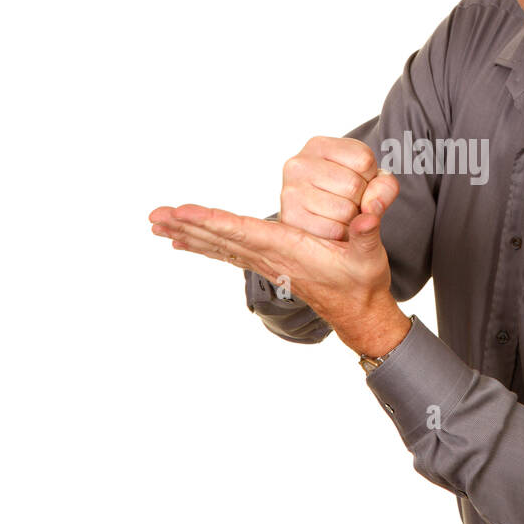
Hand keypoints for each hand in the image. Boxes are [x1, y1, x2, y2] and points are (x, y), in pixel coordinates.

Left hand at [147, 195, 411, 356]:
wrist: (358, 311)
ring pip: (218, 245)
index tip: (183, 212)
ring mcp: (265, 262)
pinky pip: (226, 251)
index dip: (212, 221)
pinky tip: (181, 240)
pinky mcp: (267, 263)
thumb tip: (368, 216)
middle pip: (220, 238)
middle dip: (186, 226)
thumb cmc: (363, 281)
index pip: (243, 232)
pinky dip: (202, 243)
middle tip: (153, 217)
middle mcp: (270, 257)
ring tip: (157, 224)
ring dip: (187, 234)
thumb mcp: (369, 255)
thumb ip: (368, 232)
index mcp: (289, 250)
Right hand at [281, 136, 397, 240]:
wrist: (319, 235)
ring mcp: (290, 190)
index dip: (370, 178)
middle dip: (361, 201)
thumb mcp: (373, 184)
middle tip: (346, 203)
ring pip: (345, 210)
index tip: (356, 182)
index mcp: (318, 145)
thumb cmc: (347, 200)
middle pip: (354, 185)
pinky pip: (333, 230)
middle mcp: (299, 163)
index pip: (365, 160)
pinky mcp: (290, 218)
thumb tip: (371, 208)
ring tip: (338, 216)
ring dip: (351, 221)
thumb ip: (384, 188)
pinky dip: (340, 234)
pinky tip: (330, 227)